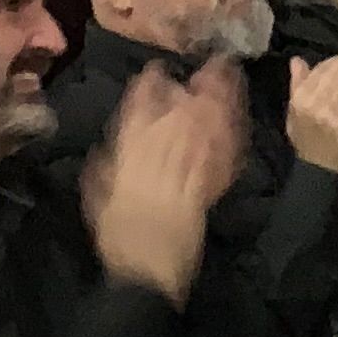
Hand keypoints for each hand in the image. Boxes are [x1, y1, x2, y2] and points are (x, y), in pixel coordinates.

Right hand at [87, 59, 245, 298]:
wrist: (146, 274)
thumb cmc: (118, 240)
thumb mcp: (97, 200)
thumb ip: (103, 170)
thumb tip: (108, 149)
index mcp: (125, 161)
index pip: (136, 114)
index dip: (148, 88)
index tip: (157, 69)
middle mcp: (155, 162)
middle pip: (179, 114)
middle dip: (198, 86)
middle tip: (215, 62)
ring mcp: (182, 176)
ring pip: (203, 130)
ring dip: (220, 102)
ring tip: (231, 79)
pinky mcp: (204, 193)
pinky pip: (219, 160)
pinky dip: (230, 136)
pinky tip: (239, 120)